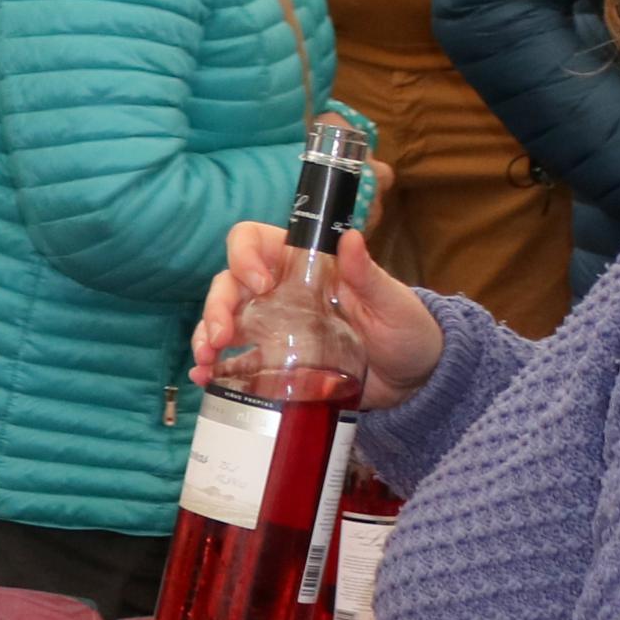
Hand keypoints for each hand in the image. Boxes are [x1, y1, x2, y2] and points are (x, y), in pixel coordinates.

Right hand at [188, 220, 441, 403]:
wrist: (414, 382)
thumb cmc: (406, 330)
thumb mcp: (392, 302)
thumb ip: (368, 273)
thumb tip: (349, 237)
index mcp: (303, 265)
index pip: (255, 242)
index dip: (245, 255)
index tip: (260, 282)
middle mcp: (280, 291)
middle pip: (229, 283)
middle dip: (215, 306)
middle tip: (220, 336)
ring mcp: (273, 327)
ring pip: (223, 319)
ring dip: (206, 335)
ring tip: (205, 360)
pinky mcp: (274, 361)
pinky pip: (235, 360)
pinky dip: (215, 367)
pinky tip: (205, 378)